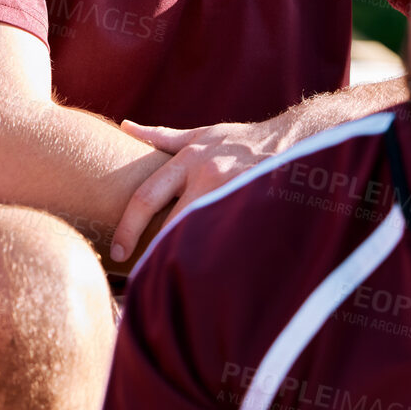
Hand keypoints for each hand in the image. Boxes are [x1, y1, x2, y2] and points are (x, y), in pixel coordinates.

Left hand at [109, 119, 285, 262]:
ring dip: (185, 259)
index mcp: (188, 160)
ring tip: (173, 283)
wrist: (292, 140)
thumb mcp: (201, 134)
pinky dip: (218, 260)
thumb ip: (160, 136)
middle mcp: (208, 176)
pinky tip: (211, 277)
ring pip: (199, 236)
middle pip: (171, 224)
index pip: (147, 197)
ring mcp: (234, 194)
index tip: (117, 252)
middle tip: (141, 277)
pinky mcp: (255, 211)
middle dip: (154, 252)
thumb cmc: (240, 141)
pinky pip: (231, 243)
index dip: (128, 227)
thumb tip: (125, 126)